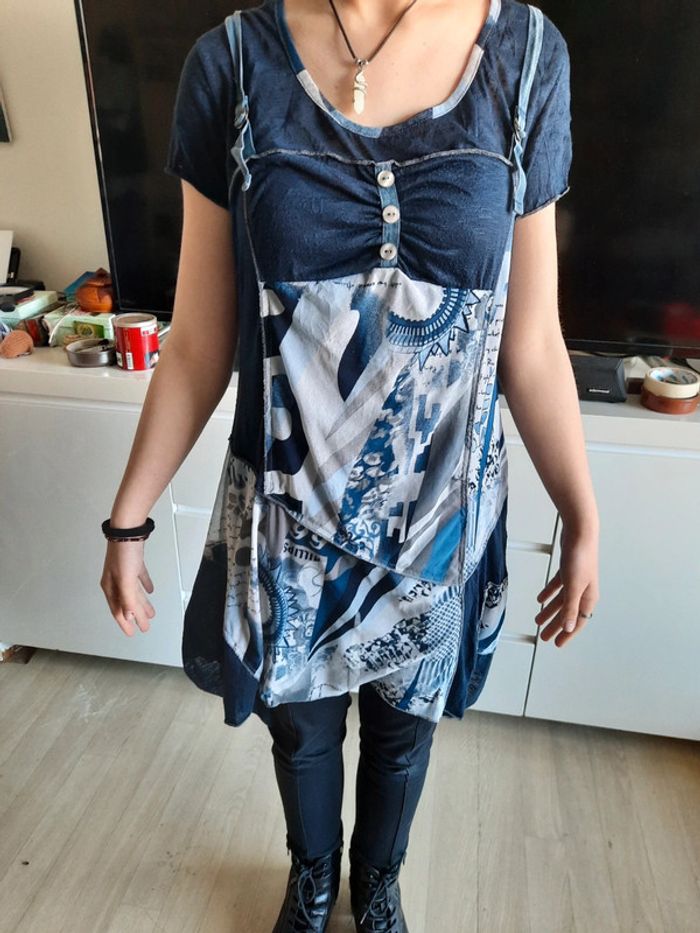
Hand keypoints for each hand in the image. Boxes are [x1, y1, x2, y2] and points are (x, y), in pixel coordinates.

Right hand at [100, 539, 155, 635]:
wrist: (127, 529)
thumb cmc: (124, 554)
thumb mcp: (126, 579)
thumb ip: (127, 599)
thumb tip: (129, 617)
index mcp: (110, 587)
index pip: (118, 610)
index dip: (126, 623)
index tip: (133, 633)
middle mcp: (115, 581)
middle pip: (127, 603)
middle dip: (136, 616)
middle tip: (145, 627)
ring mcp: (124, 571)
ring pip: (133, 592)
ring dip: (142, 603)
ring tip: (150, 613)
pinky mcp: (133, 562)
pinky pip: (139, 578)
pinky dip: (144, 585)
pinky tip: (150, 589)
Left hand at [535, 520, 599, 647]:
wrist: (579, 532)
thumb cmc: (580, 557)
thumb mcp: (573, 587)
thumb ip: (570, 608)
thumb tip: (568, 627)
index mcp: (588, 597)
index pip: (578, 621)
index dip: (567, 634)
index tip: (557, 643)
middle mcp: (584, 590)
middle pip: (568, 613)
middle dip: (556, 625)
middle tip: (544, 636)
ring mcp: (576, 580)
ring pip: (561, 601)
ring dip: (550, 611)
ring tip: (538, 620)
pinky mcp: (568, 570)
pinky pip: (558, 586)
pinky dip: (549, 593)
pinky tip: (540, 599)